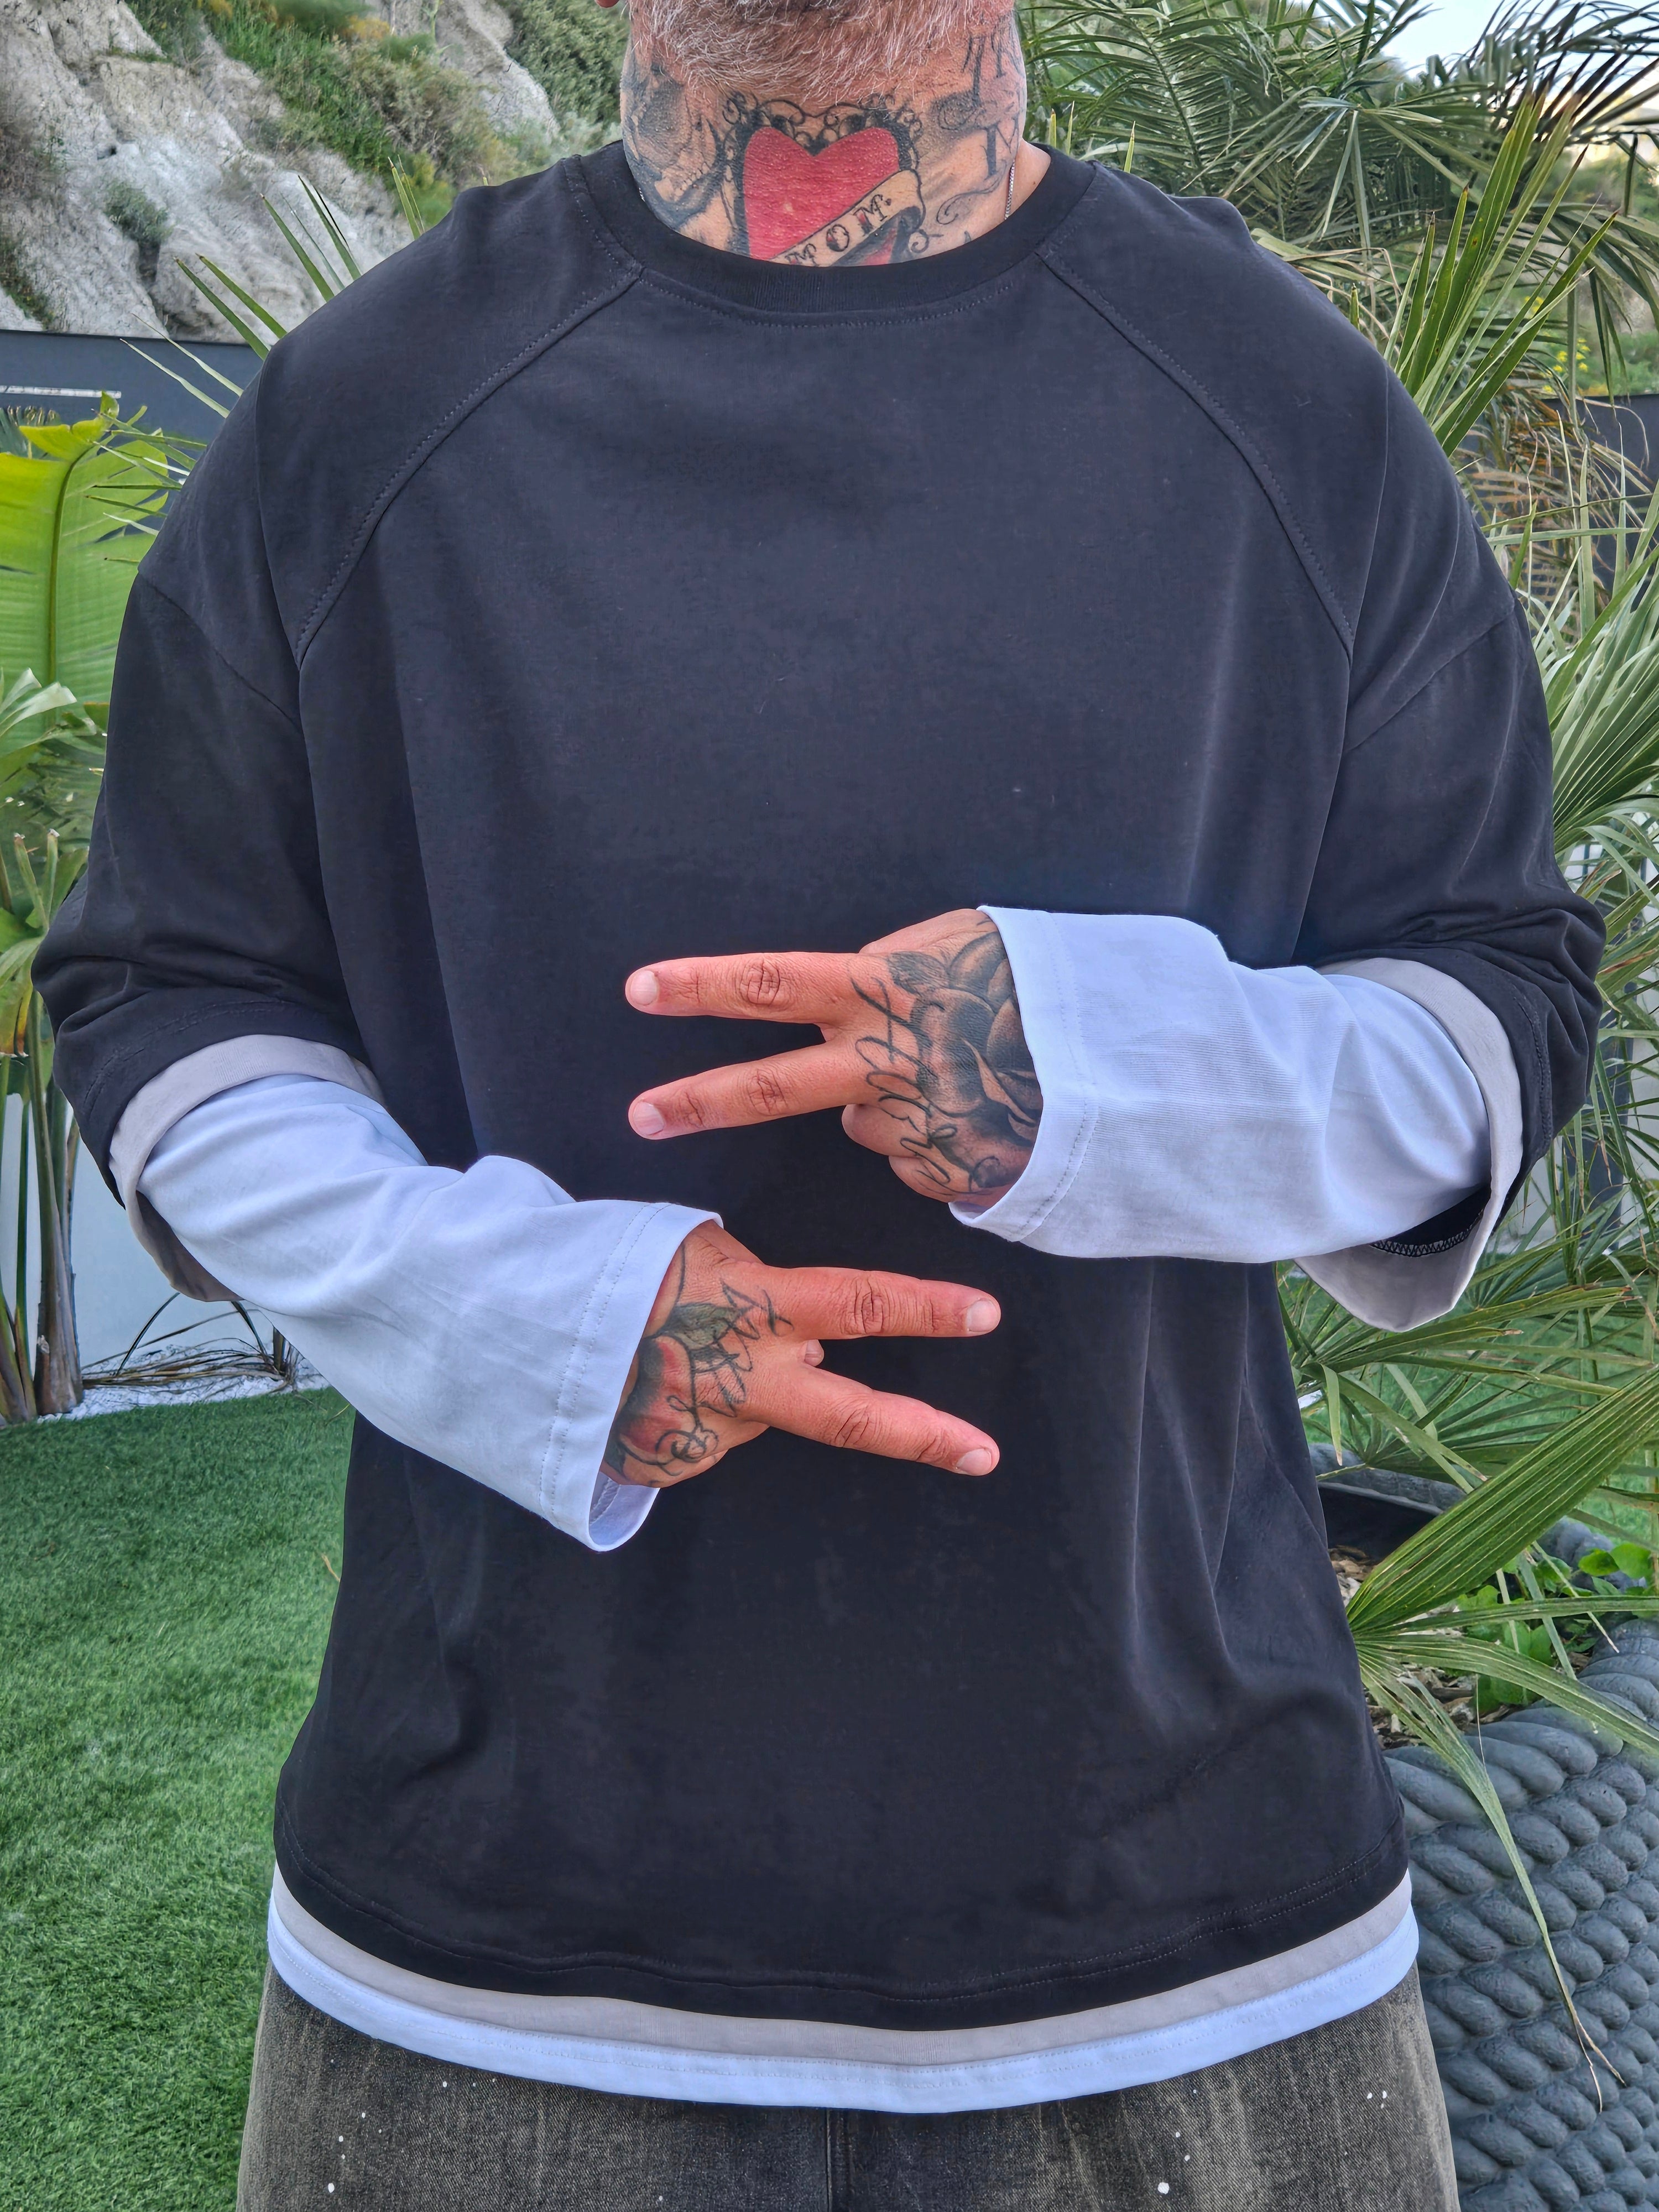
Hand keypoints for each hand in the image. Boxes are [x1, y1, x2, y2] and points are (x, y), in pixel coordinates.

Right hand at [602, 1222, 1000, 1487]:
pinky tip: (655, 1384)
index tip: (986, 1314)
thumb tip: (813, 1337)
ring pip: (761, 1413)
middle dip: (927, 1435)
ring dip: (747, 1388)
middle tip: (984, 1453)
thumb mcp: (693, 1247)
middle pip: (852, 1415)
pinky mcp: (671, 1464)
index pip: (863, 1305)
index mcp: (755, 1309)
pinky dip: (698, 1411)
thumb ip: (762, 1289)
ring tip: (680, 1350)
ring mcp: (708, 1431)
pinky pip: (707, 1436)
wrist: (516, 1329)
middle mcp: (743, 1379)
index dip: (929, 1311)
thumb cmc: (610, 1265)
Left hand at [624, 911, 1041, 1203]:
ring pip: (860, 1119)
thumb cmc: (1035, 982)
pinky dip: (934, 1137)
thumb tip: (846, 994)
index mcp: (882, 989)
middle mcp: (884, 1060)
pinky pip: (913, 1153)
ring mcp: (910, 1121)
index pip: (770, 983)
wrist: (1118, 1059)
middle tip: (641, 1116)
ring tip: (960, 1074)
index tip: (640, 988)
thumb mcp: (961, 942)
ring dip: (889, 1102)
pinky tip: (981, 1112)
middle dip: (696, 1100)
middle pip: (770, 1086)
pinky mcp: (941, 1170)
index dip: (701, 986)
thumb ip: (887, 969)